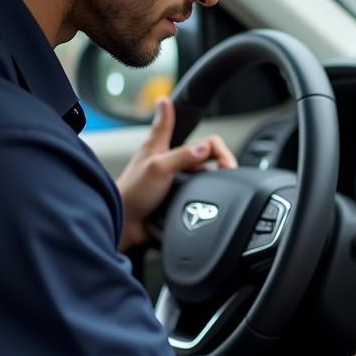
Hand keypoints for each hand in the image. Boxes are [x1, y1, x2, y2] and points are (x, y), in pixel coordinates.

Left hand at [115, 96, 236, 250]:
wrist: (125, 222)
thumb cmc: (132, 193)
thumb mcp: (157, 168)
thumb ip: (182, 156)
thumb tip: (206, 147)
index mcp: (164, 146)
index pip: (195, 133)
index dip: (216, 145)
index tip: (224, 158)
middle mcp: (173, 161)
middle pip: (208, 155)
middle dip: (222, 163)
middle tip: (229, 174)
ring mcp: (178, 179)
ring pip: (206, 175)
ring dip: (216, 181)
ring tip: (223, 187)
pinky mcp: (180, 196)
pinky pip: (201, 193)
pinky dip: (209, 195)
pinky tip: (210, 200)